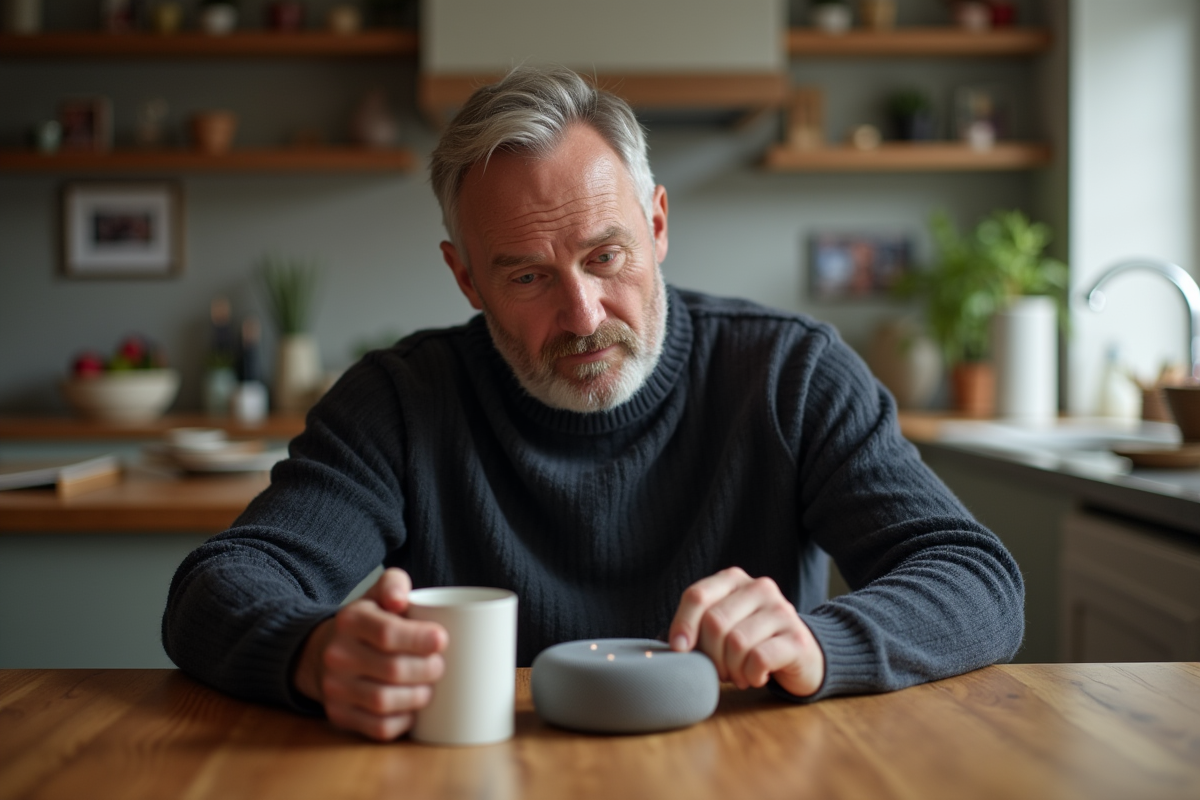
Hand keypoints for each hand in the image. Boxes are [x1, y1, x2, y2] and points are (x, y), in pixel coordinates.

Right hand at [293, 568, 446, 740]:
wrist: (323, 652)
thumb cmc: (367, 622)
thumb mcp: (376, 594)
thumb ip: (393, 584)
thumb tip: (400, 599)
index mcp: (350, 621)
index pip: (387, 634)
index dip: (420, 639)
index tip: (442, 640)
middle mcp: (337, 655)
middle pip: (392, 670)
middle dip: (427, 670)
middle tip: (440, 666)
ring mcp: (335, 689)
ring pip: (384, 702)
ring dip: (417, 697)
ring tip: (429, 688)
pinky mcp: (339, 716)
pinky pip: (377, 728)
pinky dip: (402, 722)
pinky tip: (412, 710)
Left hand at [668, 567, 824, 697]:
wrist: (802, 656)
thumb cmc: (751, 642)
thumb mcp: (723, 627)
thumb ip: (697, 628)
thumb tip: (668, 649)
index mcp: (734, 579)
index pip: (697, 595)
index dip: (682, 624)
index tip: (679, 650)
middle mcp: (759, 588)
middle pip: (714, 622)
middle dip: (710, 655)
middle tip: (719, 670)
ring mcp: (781, 610)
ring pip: (736, 643)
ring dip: (731, 669)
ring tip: (739, 674)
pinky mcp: (797, 637)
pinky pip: (758, 659)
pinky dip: (750, 675)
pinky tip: (756, 677)